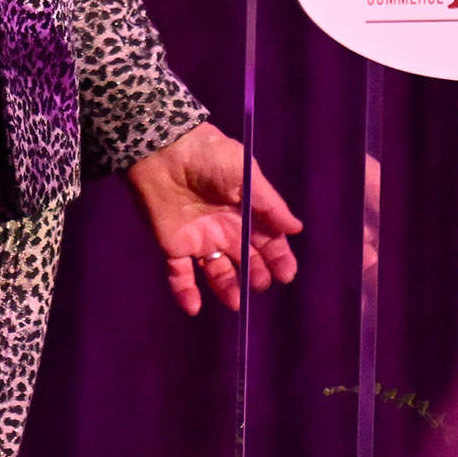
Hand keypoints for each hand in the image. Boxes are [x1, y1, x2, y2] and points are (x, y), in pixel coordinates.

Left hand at [125, 123, 302, 315]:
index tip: (286, 274)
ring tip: (235, 300)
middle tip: (260, 284)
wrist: (162, 149)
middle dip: (256, 275)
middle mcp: (225, 229)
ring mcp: (199, 239)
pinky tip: (193, 307)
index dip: (279, 258)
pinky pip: (179, 274)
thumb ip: (269, 203)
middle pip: (246, 260)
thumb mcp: (245, 173)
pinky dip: (185, 292)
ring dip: (227, 288)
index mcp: (245, 211)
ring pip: (217, 272)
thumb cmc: (209, 155)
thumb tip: (295, 229)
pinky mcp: (173, 245)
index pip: (267, 241)